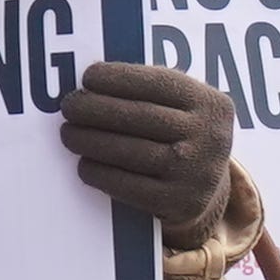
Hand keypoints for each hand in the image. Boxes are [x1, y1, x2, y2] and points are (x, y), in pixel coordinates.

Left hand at [60, 61, 237, 245]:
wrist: (208, 191)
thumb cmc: (182, 137)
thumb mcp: (185, 109)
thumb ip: (152, 92)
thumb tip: (94, 83)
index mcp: (211, 104)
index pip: (158, 84)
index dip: (119, 78)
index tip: (88, 77)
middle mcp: (209, 136)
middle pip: (140, 116)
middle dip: (96, 109)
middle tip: (69, 106)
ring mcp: (195, 172)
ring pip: (130, 151)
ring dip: (90, 141)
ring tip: (68, 134)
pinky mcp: (178, 202)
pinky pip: (128, 186)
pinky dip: (100, 174)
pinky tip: (84, 164)